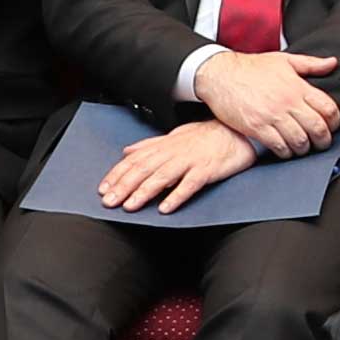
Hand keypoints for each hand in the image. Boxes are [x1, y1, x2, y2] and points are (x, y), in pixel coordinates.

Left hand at [99, 118, 260, 213]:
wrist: (236, 131)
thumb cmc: (205, 135)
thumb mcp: (174, 136)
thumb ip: (149, 145)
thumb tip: (127, 151)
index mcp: (164, 146)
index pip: (134, 160)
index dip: (117, 174)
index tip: (103, 189)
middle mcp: (174, 152)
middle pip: (144, 169)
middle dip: (124, 186)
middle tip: (110, 202)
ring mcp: (190, 161)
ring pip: (162, 177)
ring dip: (144, 192)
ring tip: (130, 206)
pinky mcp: (207, 170)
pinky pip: (190, 184)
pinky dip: (176, 195)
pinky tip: (165, 207)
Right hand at [190, 49, 339, 156]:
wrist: (220, 74)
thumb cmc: (251, 67)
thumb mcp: (284, 60)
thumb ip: (311, 64)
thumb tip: (333, 63)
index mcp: (297, 86)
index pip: (328, 108)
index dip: (335, 121)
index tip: (332, 126)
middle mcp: (287, 102)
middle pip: (317, 128)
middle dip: (323, 140)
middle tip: (321, 143)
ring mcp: (272, 116)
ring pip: (299, 141)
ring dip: (304, 149)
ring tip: (302, 148)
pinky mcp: (256, 127)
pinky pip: (278, 146)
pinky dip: (285, 152)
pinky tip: (285, 150)